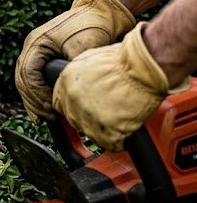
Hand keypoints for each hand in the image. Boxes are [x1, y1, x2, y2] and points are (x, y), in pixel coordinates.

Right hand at [15, 0, 134, 121]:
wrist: (101, 10)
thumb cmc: (92, 23)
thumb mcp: (84, 46)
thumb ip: (73, 67)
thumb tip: (69, 91)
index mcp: (37, 43)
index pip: (27, 74)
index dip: (37, 94)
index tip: (51, 107)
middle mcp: (33, 47)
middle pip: (22, 79)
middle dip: (32, 101)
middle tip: (46, 117)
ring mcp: (38, 51)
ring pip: (25, 80)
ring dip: (32, 100)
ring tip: (43, 117)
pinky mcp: (47, 56)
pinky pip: (34, 78)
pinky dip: (38, 93)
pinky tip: (44, 108)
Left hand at [52, 23, 189, 150]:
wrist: (143, 68)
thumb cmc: (124, 60)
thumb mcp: (91, 59)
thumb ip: (81, 74)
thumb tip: (83, 84)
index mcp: (66, 81)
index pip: (60, 103)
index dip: (73, 107)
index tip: (83, 109)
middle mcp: (73, 99)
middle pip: (74, 120)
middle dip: (88, 120)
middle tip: (105, 115)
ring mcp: (88, 115)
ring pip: (90, 133)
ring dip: (103, 131)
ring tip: (118, 123)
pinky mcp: (107, 129)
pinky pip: (110, 143)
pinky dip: (118, 141)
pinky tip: (125, 134)